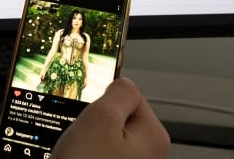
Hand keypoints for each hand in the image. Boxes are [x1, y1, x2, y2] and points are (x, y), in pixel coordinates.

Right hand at [51, 77, 169, 158]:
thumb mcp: (101, 118)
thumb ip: (118, 92)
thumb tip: (124, 82)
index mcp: (154, 136)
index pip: (128, 94)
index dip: (104, 101)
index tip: (93, 115)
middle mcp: (148, 153)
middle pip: (115, 116)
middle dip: (94, 122)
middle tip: (84, 138)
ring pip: (102, 135)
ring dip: (86, 140)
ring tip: (80, 154)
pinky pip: (97, 152)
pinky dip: (84, 154)